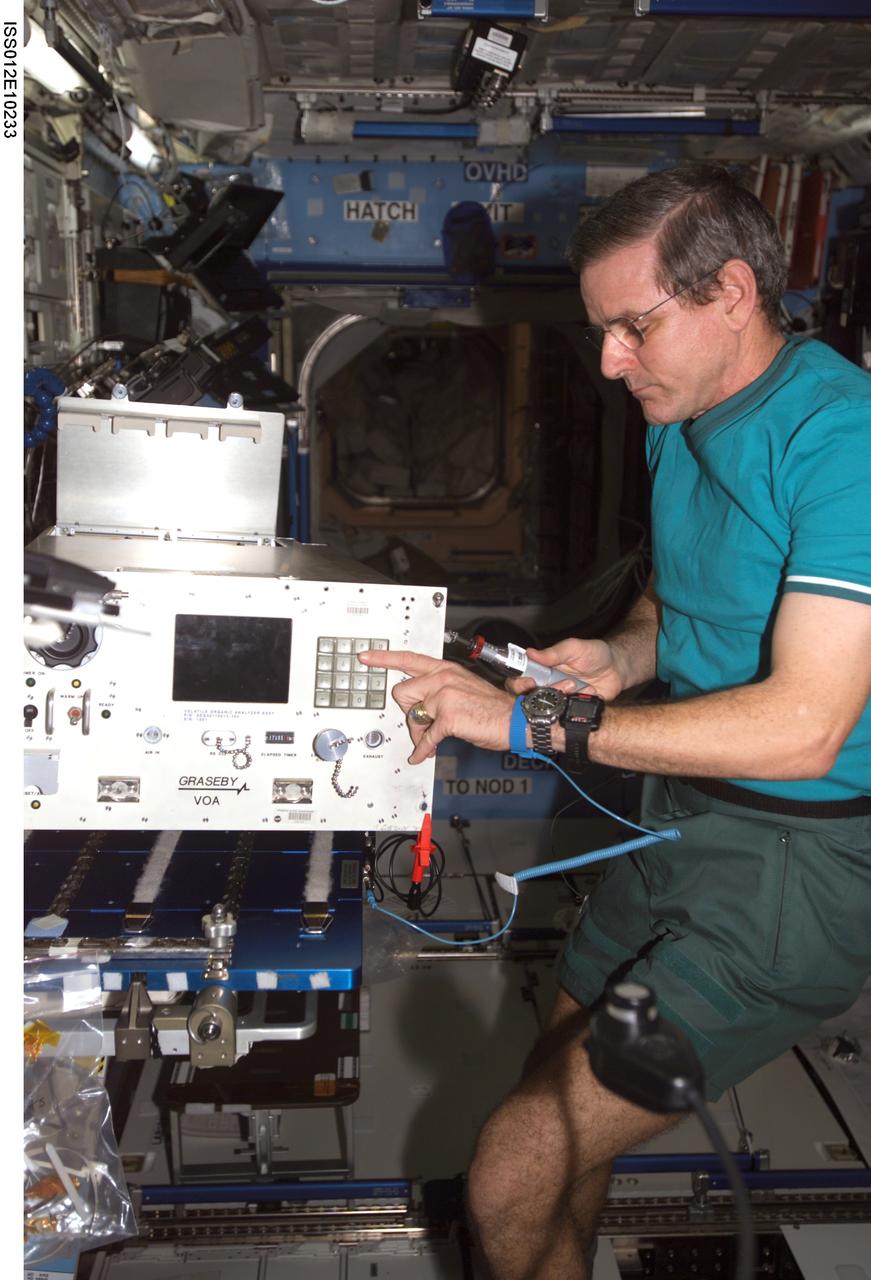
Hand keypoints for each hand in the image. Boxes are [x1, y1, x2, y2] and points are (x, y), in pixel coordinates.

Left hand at [358, 649, 514, 763]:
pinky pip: (426, 737)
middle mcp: (443, 678)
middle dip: (409, 713)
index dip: (384, 659)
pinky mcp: (448, 716)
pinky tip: (423, 755)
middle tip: (422, 725)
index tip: (365, 657)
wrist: (515, 719)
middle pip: (402, 693)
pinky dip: (423, 750)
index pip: (409, 659)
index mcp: (445, 669)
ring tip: (431, 739)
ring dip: (419, 733)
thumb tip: (420, 708)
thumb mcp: (462, 688)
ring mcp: (445, 696)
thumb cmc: (492, 708)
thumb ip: (438, 691)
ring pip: (412, 716)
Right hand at [505, 638, 625, 701]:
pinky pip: (565, 717)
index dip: (518, 683)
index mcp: (542, 670)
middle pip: (528, 699)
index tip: (529, 682)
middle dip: (541, 695)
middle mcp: (547, 686)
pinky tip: (585, 695)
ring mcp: (559, 700)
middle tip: (562, 685)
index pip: (520, 678)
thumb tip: (530, 653)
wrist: (618, 669)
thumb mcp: (574, 648)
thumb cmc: (595, 654)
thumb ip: (553, 652)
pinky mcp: (571, 710)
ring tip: (576, 686)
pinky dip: (573, 708)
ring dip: (560, 700)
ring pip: (547, 710)